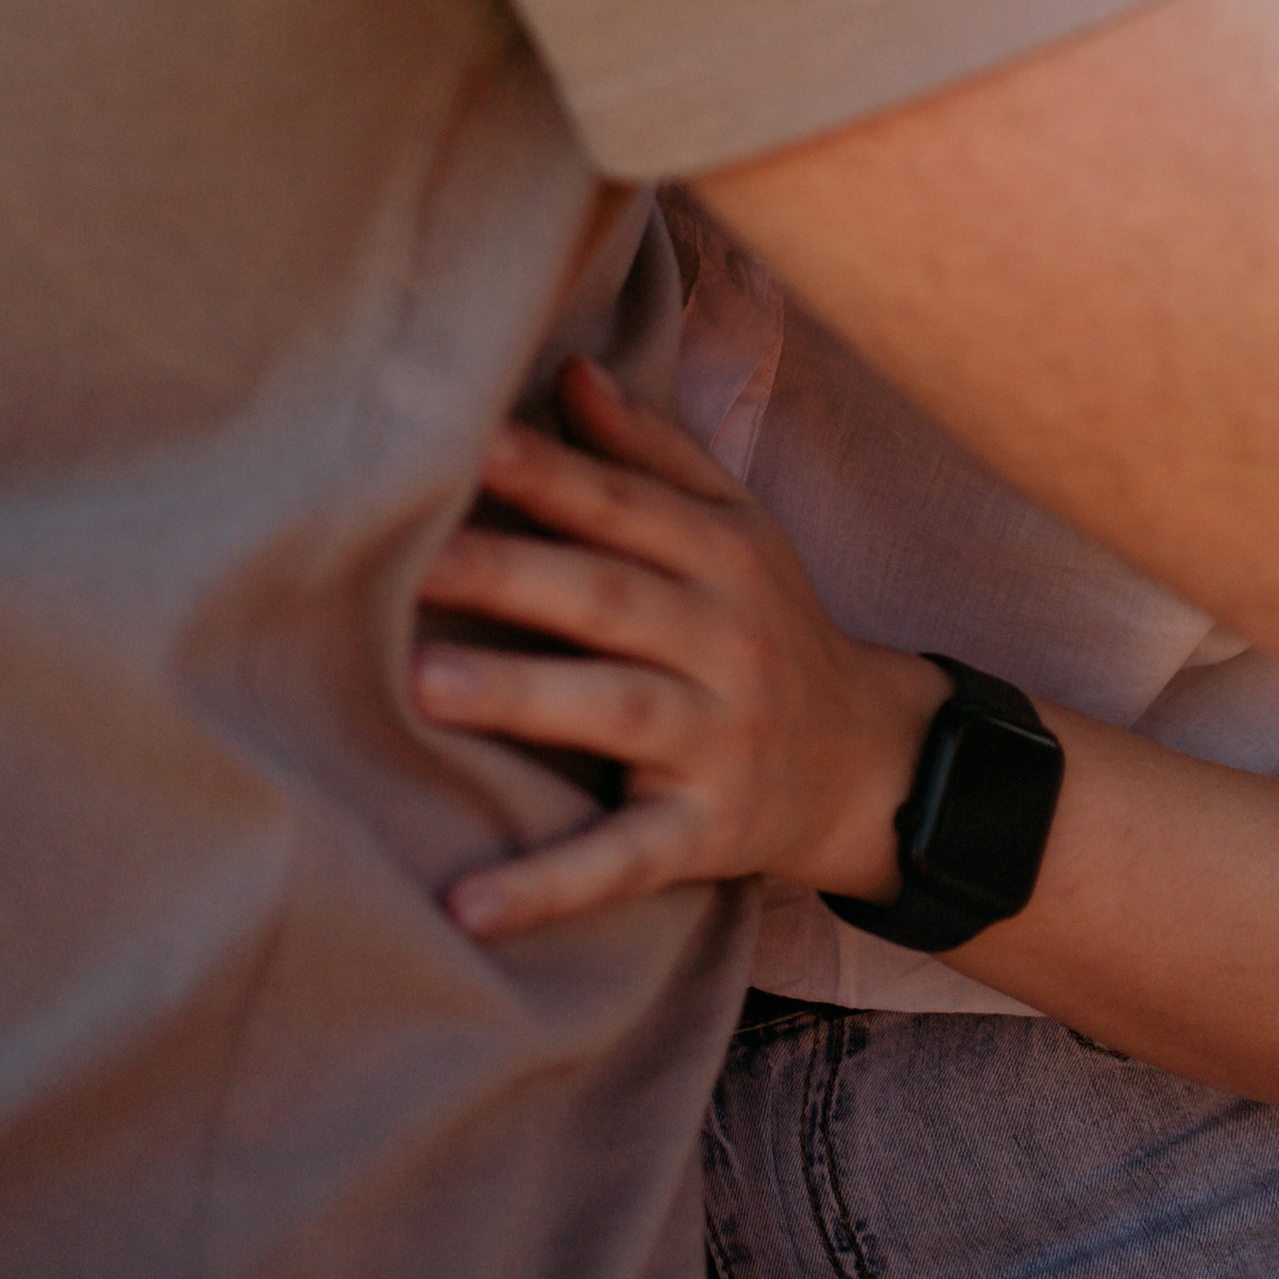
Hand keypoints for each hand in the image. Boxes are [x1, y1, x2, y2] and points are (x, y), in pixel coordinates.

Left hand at [411, 359, 948, 937]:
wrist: (867, 759)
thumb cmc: (767, 624)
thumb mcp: (735, 528)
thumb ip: (651, 455)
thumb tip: (570, 372)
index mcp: (724, 555)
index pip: (627, 508)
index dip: (553, 475)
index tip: (470, 443)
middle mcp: (726, 639)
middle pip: (610, 600)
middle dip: (512, 576)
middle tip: (411, 562)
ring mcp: (719, 739)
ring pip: (616, 712)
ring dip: (524, 696)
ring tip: (426, 684)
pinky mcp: (706, 835)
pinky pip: (625, 859)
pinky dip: (549, 887)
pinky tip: (468, 906)